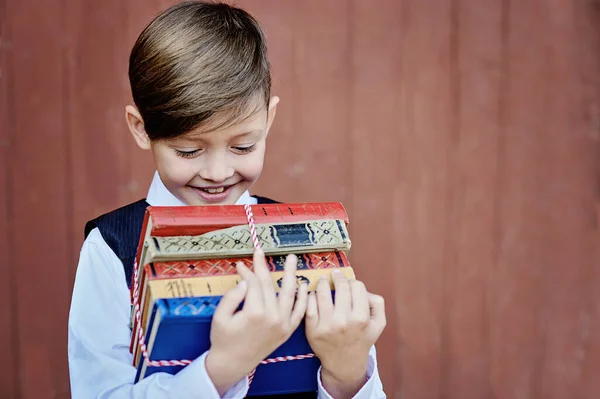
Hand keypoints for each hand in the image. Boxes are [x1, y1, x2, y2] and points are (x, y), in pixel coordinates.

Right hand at [205, 249, 307, 394]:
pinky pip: (299, 312)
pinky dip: (303, 298)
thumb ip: (232, 296)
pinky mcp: (287, 330)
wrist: (233, 363)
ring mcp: (282, 324)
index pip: (254, 284)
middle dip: (263, 268)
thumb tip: (245, 281)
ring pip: (289, 294)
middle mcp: (272, 317)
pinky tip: (303, 285)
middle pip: (270, 285)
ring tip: (291, 259)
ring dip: (291, 275)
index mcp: (254, 313)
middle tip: (261, 253)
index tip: (241, 264)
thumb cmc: (223, 339)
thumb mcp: (220, 316)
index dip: (247, 272)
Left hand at [305, 269, 385, 398]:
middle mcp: (344, 321)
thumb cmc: (361, 339)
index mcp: (361, 318)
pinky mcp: (312, 329)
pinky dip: (311, 296)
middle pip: (341, 287)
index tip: (349, 282)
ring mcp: (327, 325)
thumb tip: (363, 288)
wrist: (344, 363)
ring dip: (322, 282)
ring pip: (322, 293)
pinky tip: (314, 294)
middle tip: (335, 274)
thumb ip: (377, 303)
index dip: (353, 282)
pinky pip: (309, 305)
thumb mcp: (378, 324)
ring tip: (323, 280)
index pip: (357, 287)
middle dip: (338, 277)